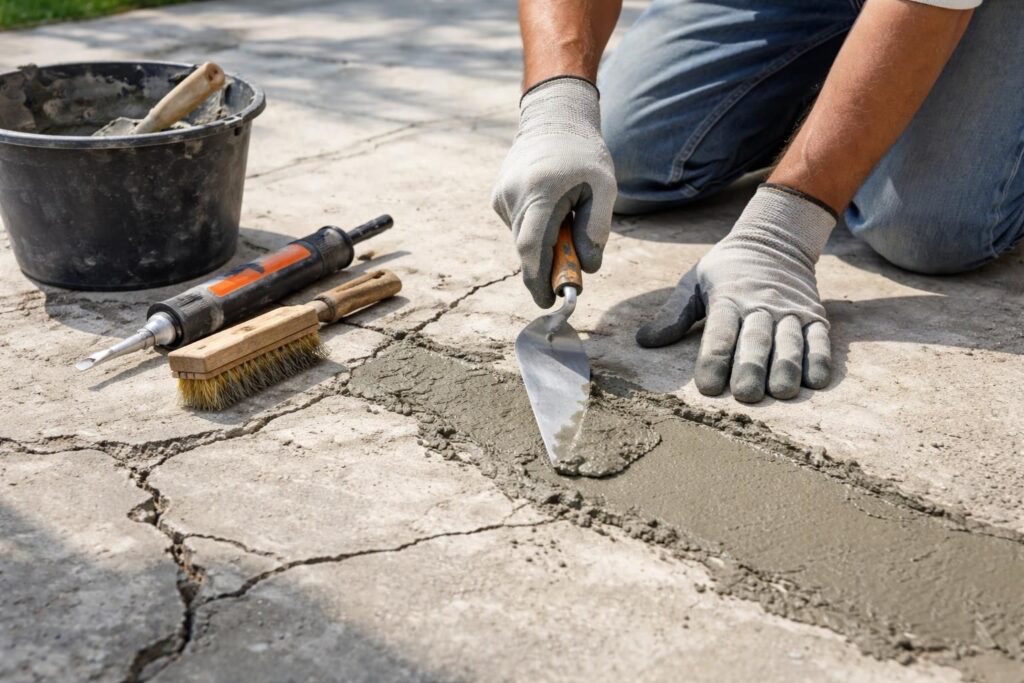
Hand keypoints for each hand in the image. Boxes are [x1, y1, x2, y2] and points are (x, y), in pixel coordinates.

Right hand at [491, 77, 616, 307]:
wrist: (553, 119)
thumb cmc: (584, 155)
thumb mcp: (605, 187)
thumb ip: (597, 229)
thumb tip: (587, 267)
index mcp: (541, 191)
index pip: (531, 247)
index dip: (538, 279)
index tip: (547, 301)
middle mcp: (514, 194)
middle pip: (526, 248)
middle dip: (547, 268)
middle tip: (569, 273)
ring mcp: (501, 195)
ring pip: (522, 239)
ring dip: (543, 244)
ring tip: (565, 217)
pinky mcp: (497, 196)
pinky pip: (518, 226)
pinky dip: (535, 228)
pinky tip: (549, 204)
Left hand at [636, 185, 835, 402]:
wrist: (775, 238)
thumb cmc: (725, 270)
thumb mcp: (694, 282)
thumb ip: (673, 314)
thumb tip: (644, 341)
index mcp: (727, 297)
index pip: (719, 332)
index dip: (713, 359)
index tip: (708, 387)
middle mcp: (760, 304)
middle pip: (756, 339)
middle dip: (751, 367)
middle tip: (747, 395)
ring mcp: (790, 310)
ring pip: (790, 341)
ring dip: (787, 367)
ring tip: (782, 393)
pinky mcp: (814, 315)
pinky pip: (820, 339)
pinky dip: (819, 359)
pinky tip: (815, 382)